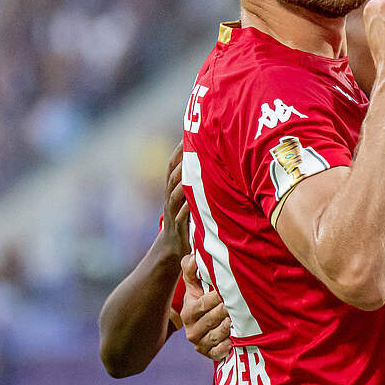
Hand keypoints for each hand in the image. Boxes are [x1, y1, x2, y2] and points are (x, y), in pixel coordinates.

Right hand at [162, 141, 190, 258]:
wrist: (172, 249)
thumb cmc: (185, 221)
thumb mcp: (190, 200)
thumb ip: (196, 185)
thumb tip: (213, 167)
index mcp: (173, 189)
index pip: (172, 166)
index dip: (178, 151)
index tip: (186, 135)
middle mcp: (170, 198)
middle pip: (172, 175)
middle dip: (180, 160)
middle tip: (190, 145)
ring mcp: (172, 211)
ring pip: (174, 193)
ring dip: (182, 181)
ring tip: (191, 169)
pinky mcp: (177, 226)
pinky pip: (181, 214)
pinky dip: (188, 207)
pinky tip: (195, 201)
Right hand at [180, 253, 231, 363]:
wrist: (203, 324)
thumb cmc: (201, 300)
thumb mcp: (195, 286)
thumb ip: (192, 271)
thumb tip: (193, 257)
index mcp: (189, 311)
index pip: (203, 304)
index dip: (216, 297)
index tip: (228, 291)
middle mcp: (192, 328)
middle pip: (211, 319)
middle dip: (225, 310)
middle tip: (237, 304)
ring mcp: (200, 342)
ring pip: (215, 336)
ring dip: (226, 328)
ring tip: (236, 320)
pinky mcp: (209, 354)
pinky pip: (217, 353)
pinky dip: (225, 347)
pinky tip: (233, 340)